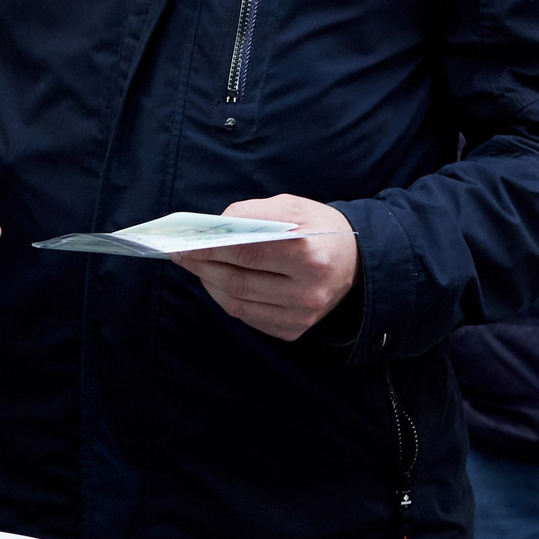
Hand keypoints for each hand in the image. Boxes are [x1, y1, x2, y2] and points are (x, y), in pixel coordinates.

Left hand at [172, 196, 358, 341]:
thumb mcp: (292, 207)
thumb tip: (214, 226)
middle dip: (204, 268)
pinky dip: (228, 300)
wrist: (356, 261)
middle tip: (182, 255)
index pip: (248, 254)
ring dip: (211, 285)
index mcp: (309, 253)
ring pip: (239, 305)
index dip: (211, 249)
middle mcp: (307, 290)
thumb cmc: (320, 228)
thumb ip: (252, 213)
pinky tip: (219, 283)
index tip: (184, 243)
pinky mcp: (295, 331)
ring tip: (197, 268)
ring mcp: (301, 316)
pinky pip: (249, 318)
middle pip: (239, 282)